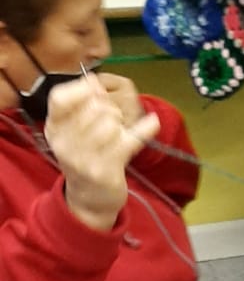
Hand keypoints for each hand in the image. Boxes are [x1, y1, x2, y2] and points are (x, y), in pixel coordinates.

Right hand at [45, 76, 159, 232]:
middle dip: (109, 107)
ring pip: (110, 122)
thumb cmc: (85, 157)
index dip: (82, 89)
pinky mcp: (107, 171)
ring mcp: (85, 160)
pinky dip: (145, 129)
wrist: (90, 199)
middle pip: (93, 107)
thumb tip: (94, 80)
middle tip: (113, 118)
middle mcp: (65, 144)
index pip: (59, 98)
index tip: (96, 89)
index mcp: (54, 129)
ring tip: (120, 132)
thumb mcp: (72, 131)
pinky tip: (153, 122)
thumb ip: (80, 106)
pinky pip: (130, 140)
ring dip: (121, 123)